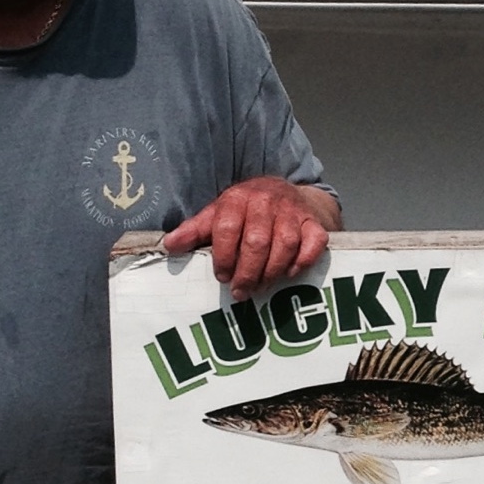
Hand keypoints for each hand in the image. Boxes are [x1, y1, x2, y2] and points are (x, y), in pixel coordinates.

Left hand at [162, 177, 334, 300]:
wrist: (286, 191)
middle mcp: (266, 201)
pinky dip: (303, 261)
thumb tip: (170, 245)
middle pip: (257, 241)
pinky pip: (314, 243)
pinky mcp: (314, 222)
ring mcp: (293, 212)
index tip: (221, 276)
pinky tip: (289, 274)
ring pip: (285, 245)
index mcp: (238, 198)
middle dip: (247, 272)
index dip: (223, 257)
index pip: (228, 229)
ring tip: (261, 287)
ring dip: (272, 272)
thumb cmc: (247, 210)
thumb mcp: (218, 213)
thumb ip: (195, 230)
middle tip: (241, 291)